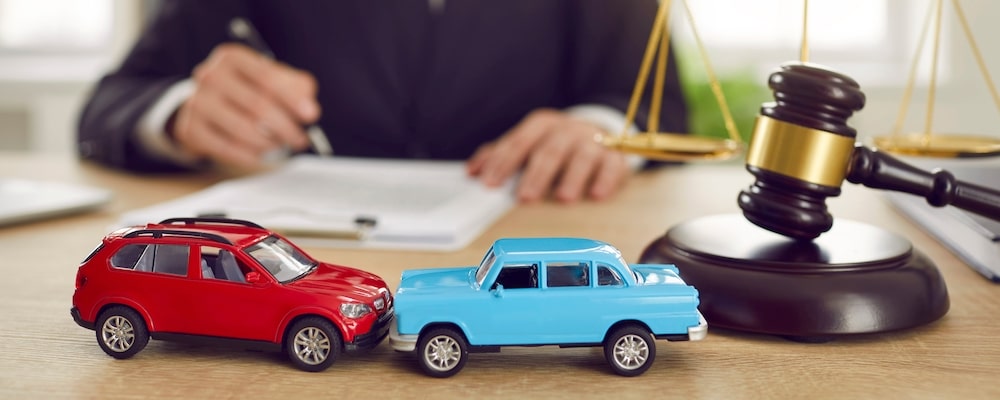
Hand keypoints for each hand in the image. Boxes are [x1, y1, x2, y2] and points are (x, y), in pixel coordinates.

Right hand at [171, 43, 318, 166]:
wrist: (206, 105)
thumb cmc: (247, 90)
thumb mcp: (272, 80)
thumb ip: (296, 87)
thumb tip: (309, 108)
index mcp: (232, 57)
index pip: (267, 77)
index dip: (292, 98)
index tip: (311, 115)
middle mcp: (210, 75)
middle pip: (257, 105)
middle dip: (285, 126)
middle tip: (300, 139)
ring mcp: (197, 102)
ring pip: (243, 129)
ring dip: (270, 143)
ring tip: (282, 146)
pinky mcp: (191, 129)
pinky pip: (227, 148)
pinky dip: (250, 155)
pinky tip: (263, 155)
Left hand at [467, 109, 630, 202]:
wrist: (600, 132)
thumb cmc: (555, 143)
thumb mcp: (528, 143)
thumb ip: (501, 155)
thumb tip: (472, 172)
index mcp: (541, 125)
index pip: (518, 142)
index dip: (503, 163)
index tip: (490, 184)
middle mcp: (567, 130)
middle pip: (549, 151)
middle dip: (536, 175)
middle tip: (524, 197)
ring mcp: (592, 141)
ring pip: (581, 157)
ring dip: (572, 178)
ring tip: (563, 198)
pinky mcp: (615, 155)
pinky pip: (611, 165)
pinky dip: (605, 180)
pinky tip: (596, 195)